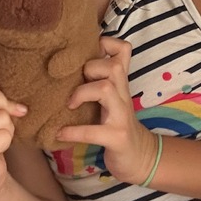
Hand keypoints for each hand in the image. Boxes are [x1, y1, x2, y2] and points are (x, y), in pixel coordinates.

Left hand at [56, 37, 159, 185]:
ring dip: (82, 92)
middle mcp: (123, 95)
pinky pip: (93, 130)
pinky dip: (73, 131)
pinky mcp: (117, 137)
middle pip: (113, 66)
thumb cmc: (118, 124)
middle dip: (90, 68)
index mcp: (120, 83)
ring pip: (105, 88)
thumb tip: (69, 64)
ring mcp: (122, 116)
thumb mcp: (113, 98)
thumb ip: (99, 81)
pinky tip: (60, 134)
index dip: (107, 43)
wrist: (141, 157)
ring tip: (70, 104)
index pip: (124, 50)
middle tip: (76, 84)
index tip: (89, 52)